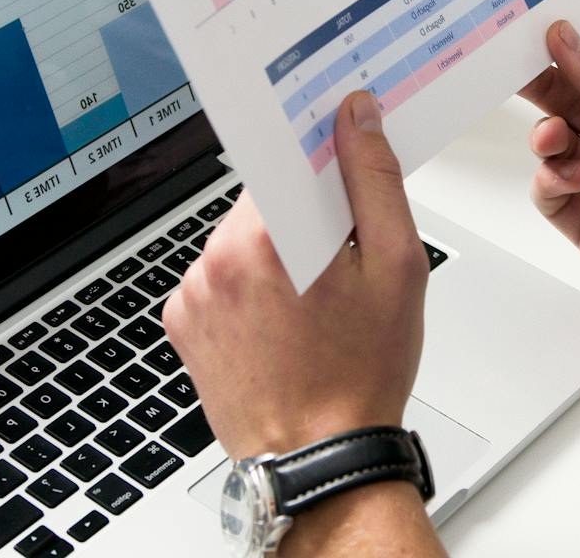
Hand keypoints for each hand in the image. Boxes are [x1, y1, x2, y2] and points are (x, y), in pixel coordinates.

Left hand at [166, 91, 427, 459]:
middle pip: (262, 200)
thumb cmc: (360, 376)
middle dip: (301, 217)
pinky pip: (217, 280)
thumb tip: (356, 118)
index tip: (340, 168)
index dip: (316, 159)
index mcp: (265, 236)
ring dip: (272, 254)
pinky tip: (281, 322)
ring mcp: (193, 294)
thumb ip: (375, 180)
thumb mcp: (396, 267)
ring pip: (239, 240)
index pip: (282, 156)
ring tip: (312, 303)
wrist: (318, 460)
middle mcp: (216, 259)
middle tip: (341, 260)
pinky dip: (246, 289)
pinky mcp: (183, 323)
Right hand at [520, 22, 579, 398]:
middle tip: (514, 73)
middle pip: (569, 101)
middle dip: (543, 85)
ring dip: (546, 137)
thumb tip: (567, 40)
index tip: (536, 29)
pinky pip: (552, 198)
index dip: (568, 43)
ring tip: (556, 139)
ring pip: (555, 147)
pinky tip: (566, 178)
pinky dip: (548, 182)